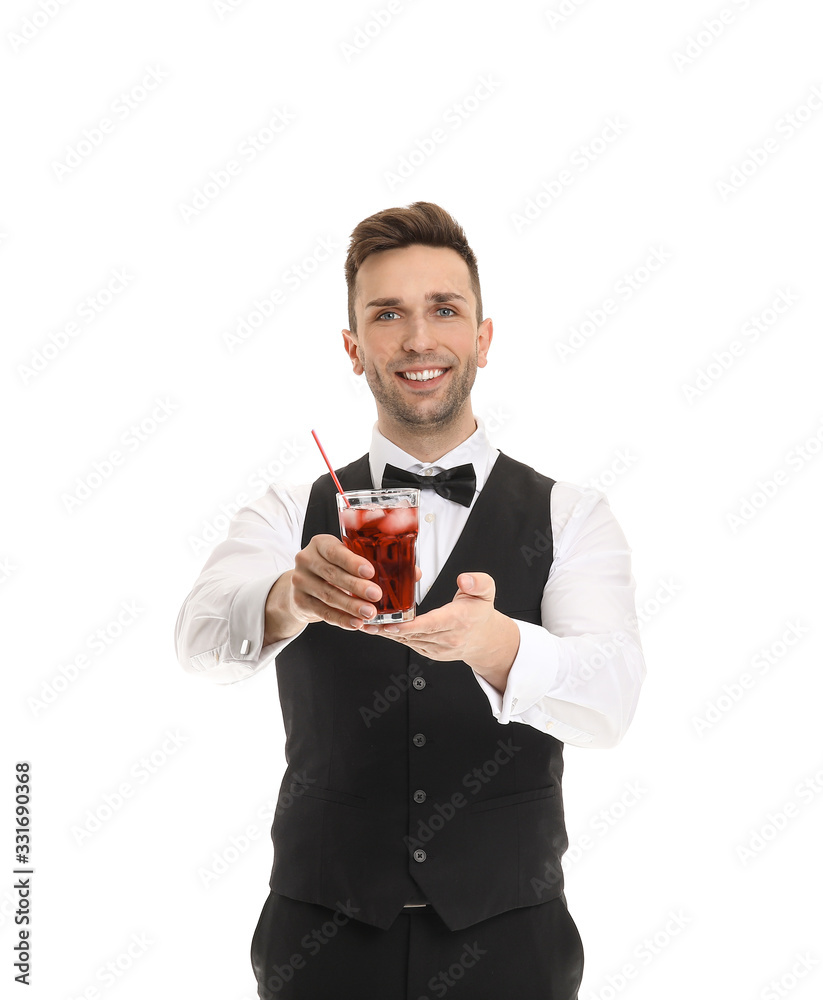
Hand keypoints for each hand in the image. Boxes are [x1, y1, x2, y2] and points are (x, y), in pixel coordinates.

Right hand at [264, 535, 422, 640]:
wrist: (304, 587)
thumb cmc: (335, 569)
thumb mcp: (350, 561)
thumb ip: (378, 564)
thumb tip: (414, 572)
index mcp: (320, 544)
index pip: (335, 551)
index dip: (352, 561)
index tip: (370, 571)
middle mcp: (306, 559)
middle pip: (332, 574)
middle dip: (356, 586)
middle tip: (376, 595)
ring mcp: (300, 581)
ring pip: (328, 595)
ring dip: (351, 606)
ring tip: (370, 613)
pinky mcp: (300, 602)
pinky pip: (323, 612)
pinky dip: (341, 619)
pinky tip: (356, 624)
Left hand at [362, 572, 519, 690]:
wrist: (484, 639)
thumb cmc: (480, 612)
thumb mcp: (487, 591)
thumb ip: (478, 582)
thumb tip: (464, 580)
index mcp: (458, 621)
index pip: (431, 625)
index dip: (409, 626)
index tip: (391, 624)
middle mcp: (447, 638)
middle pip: (414, 634)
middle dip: (389, 629)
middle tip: (367, 621)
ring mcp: (438, 649)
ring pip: (408, 641)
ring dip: (386, 634)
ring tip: (366, 624)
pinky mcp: (430, 653)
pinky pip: (409, 644)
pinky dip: (393, 637)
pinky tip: (379, 629)